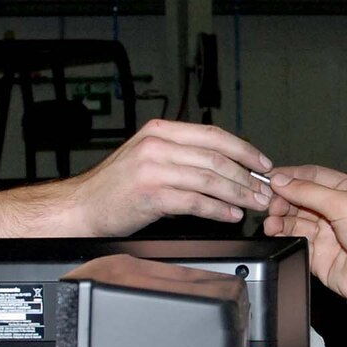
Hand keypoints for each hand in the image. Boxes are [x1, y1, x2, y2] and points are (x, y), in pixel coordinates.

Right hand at [60, 119, 271, 234]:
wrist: (81, 207)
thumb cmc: (114, 187)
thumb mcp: (146, 157)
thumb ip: (180, 155)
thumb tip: (223, 165)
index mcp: (160, 132)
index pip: (213, 135)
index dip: (244, 149)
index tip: (262, 164)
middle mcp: (158, 146)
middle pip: (217, 158)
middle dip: (247, 177)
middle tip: (264, 191)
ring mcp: (154, 169)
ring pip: (211, 179)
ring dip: (239, 194)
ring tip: (254, 205)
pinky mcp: (152, 195)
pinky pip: (196, 201)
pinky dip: (219, 210)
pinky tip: (230, 215)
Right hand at [261, 164, 346, 308]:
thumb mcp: (344, 203)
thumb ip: (309, 192)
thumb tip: (281, 181)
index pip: (313, 177)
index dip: (291, 176)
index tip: (270, 178)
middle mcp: (337, 212)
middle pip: (300, 199)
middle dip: (283, 199)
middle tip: (271, 204)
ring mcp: (328, 235)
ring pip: (295, 221)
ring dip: (280, 219)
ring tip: (271, 221)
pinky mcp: (320, 257)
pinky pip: (296, 242)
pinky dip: (283, 237)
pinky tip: (276, 232)